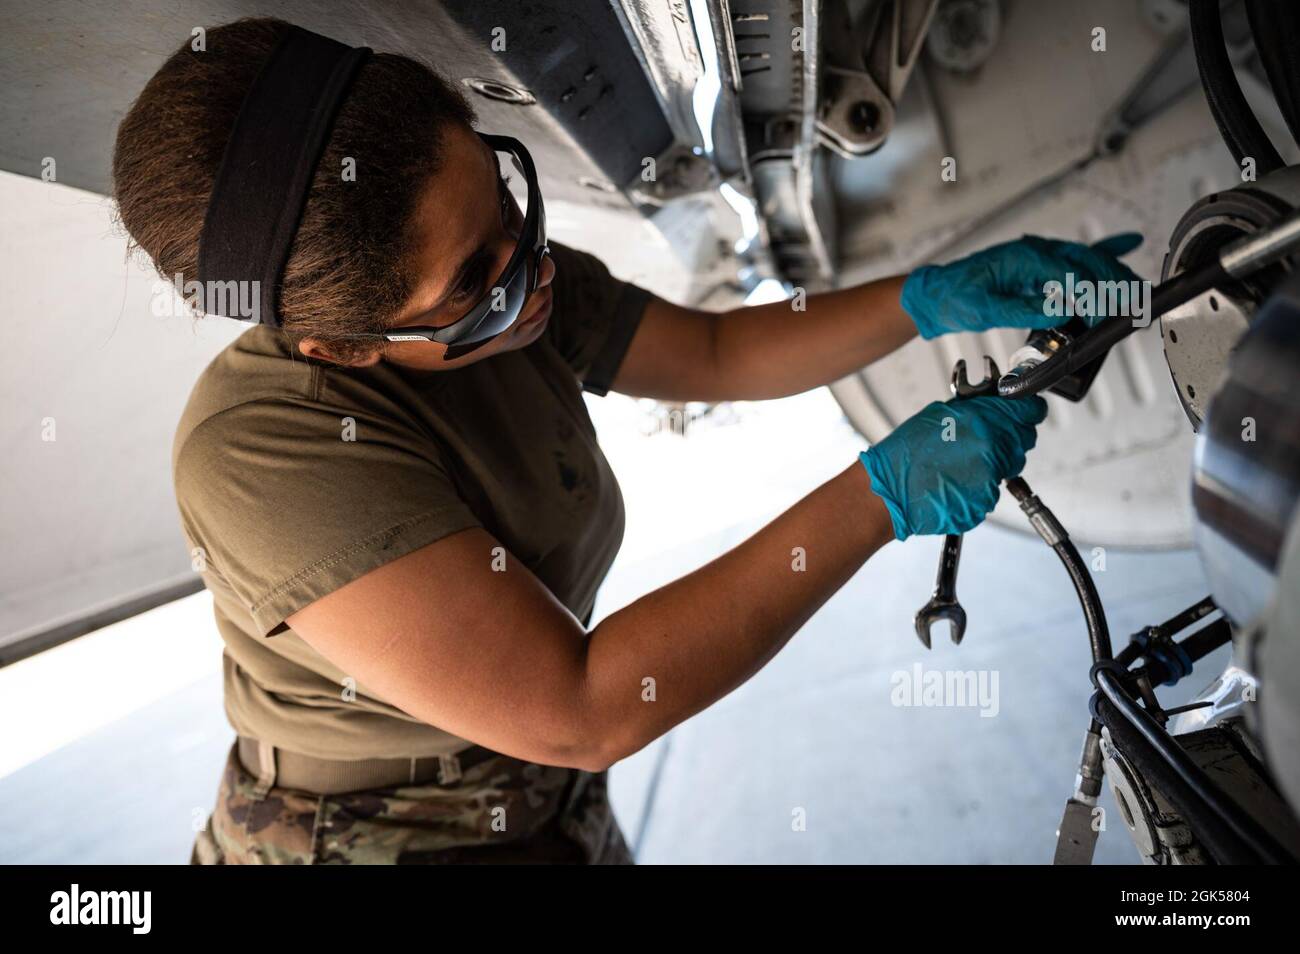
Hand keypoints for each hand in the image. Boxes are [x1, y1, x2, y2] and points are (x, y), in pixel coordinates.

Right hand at [858, 395, 1048, 539]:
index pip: (1029, 411)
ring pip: (1008, 466)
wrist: (888, 492)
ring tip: (962, 462)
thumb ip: (976, 409)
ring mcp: (990, 480)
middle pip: (1024, 439)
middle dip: (1011, 436)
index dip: (1028, 409)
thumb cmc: (905, 454)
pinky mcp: (984, 503)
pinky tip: (956, 481)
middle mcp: (992, 451)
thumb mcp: (940, 414)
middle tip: (987, 438)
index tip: (1027, 410)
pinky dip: (980, 484)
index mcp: (983, 423)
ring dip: (995, 462)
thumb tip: (997, 404)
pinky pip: (992, 489)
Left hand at [900, 233, 1142, 338]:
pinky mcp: (1040, 264)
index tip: (1108, 318)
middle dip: (1114, 283)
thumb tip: (1062, 311)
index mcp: (1024, 259)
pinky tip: (1128, 243)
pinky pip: (1078, 255)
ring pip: (1088, 258)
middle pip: (1087, 262)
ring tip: (1139, 288)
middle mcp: (1037, 252)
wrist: (938, 293)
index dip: (1094, 298)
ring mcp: (1040, 255)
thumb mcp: (984, 310)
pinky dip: (1105, 248)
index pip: (1071, 276)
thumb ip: (1023, 309)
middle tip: (1134, 306)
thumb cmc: (956, 298)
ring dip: (1115, 271)